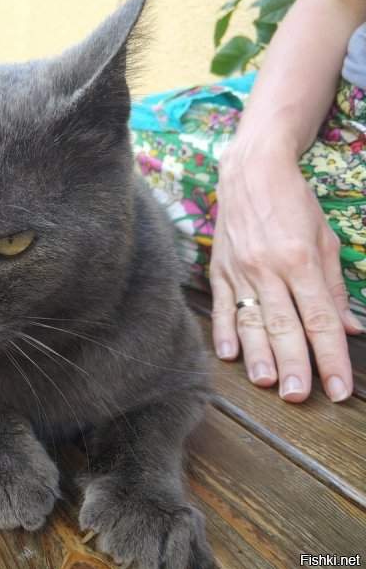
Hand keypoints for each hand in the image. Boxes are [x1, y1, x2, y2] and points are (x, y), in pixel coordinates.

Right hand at [209, 141, 361, 401]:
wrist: (250, 170)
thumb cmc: (293, 201)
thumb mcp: (325, 238)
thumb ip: (335, 287)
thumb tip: (350, 329)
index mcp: (300, 260)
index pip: (319, 318)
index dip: (331, 356)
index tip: (340, 387)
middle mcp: (268, 268)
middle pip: (284, 326)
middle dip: (295, 365)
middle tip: (300, 398)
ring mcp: (240, 270)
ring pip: (250, 321)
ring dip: (259, 355)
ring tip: (268, 383)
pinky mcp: (219, 269)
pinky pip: (222, 305)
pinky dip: (224, 330)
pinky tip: (228, 355)